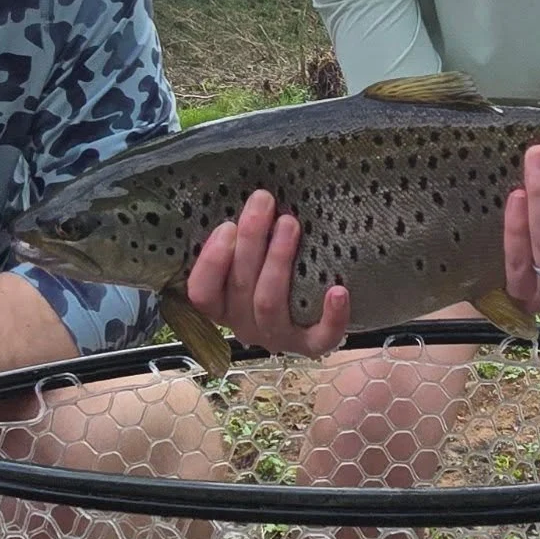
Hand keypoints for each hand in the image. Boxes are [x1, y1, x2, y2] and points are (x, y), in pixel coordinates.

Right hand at [187, 190, 349, 357]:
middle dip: (251, 240)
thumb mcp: (251, 254)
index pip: (201, 292)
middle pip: (239, 288)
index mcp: (223, 304)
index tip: (227, 225)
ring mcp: (278, 337)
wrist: (318, 307)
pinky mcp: (311, 345)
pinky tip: (337, 290)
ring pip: (269, 303)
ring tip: (290, 225)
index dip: (211, 261)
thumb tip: (247, 193)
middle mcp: (244, 325)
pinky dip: (330, 315)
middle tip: (264, 202)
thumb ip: (240, 236)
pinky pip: (319, 337)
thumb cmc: (274, 268)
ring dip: (278, 260)